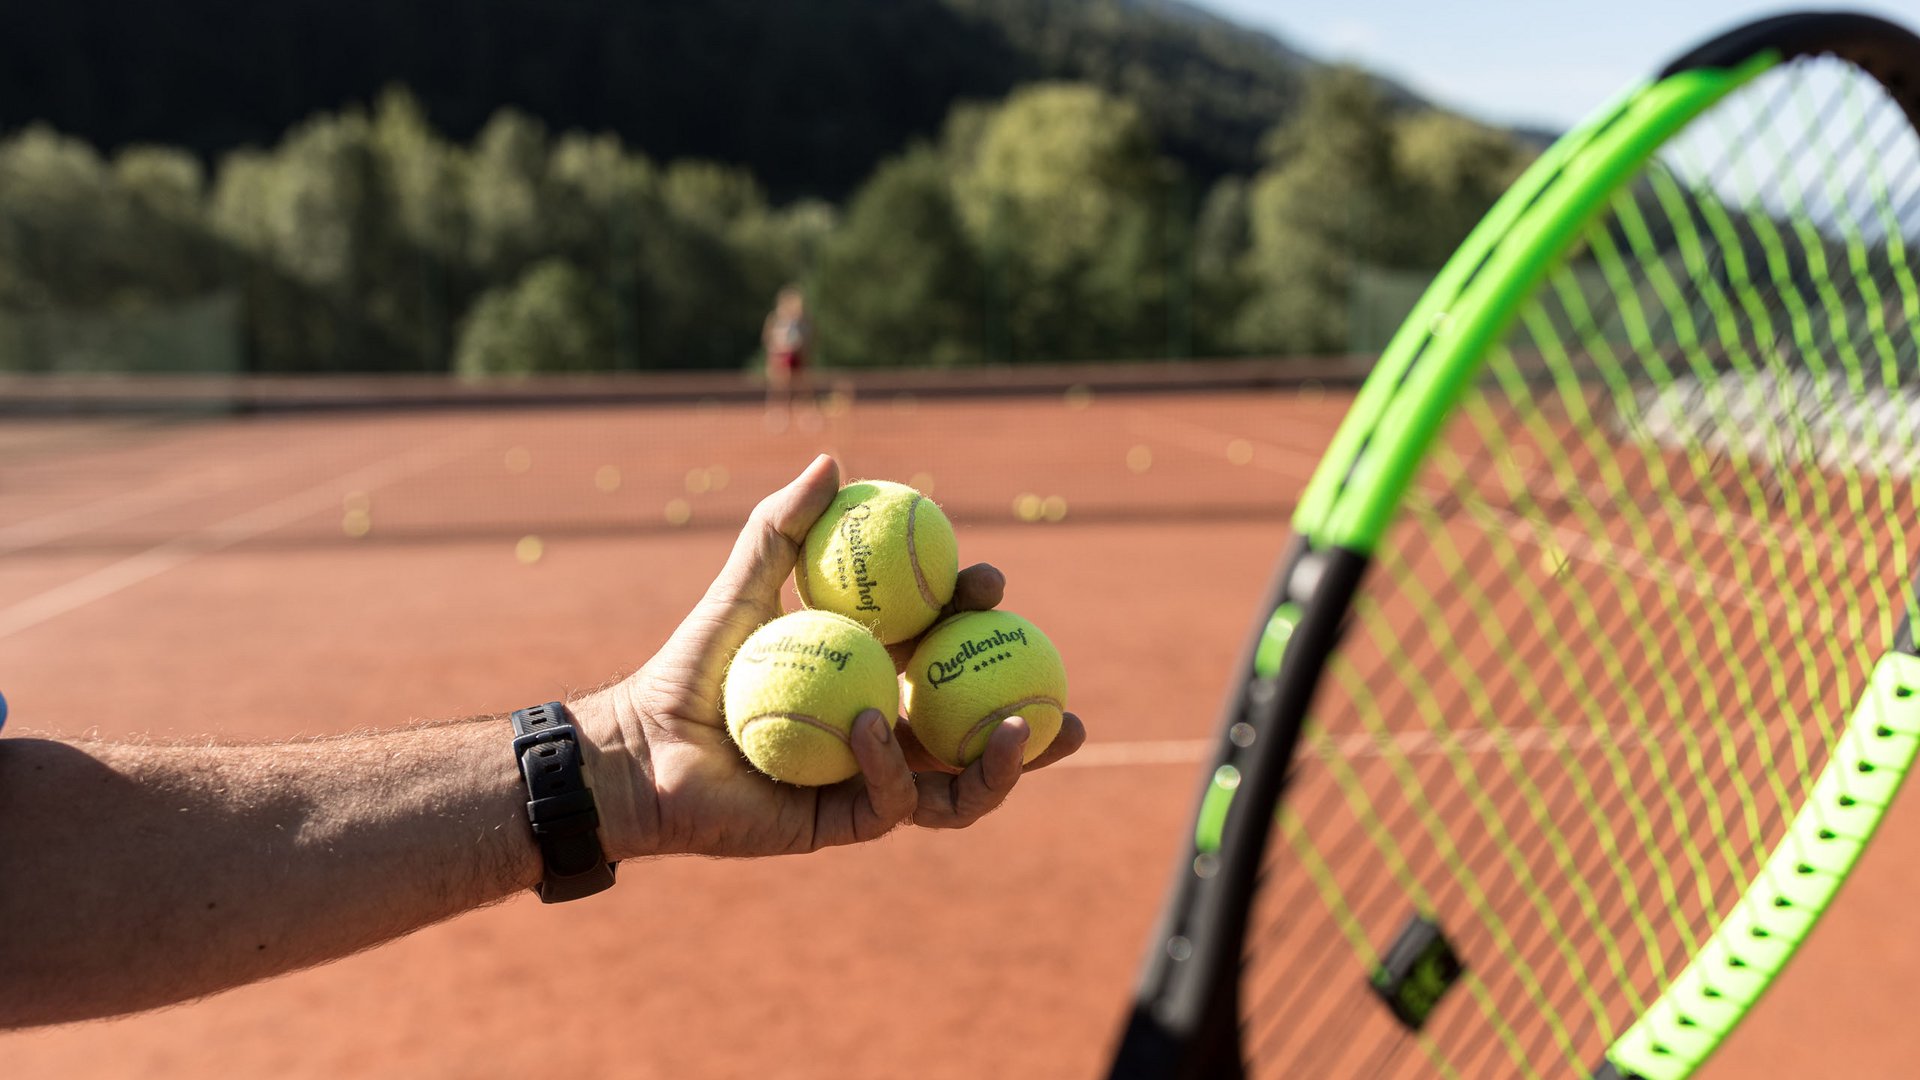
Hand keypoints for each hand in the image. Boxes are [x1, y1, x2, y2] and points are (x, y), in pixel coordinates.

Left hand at [575, 454, 1084, 859]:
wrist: (642, 748)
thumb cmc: (690, 667)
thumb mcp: (742, 588)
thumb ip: (782, 528)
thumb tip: (834, 463)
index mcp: (875, 674)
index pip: (946, 648)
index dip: (978, 618)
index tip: (990, 584)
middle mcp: (885, 731)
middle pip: (976, 727)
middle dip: (1035, 718)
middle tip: (1064, 698)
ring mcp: (870, 782)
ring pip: (957, 784)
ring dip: (999, 764)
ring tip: (1021, 730)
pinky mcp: (845, 823)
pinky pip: (891, 800)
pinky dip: (891, 763)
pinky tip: (877, 723)